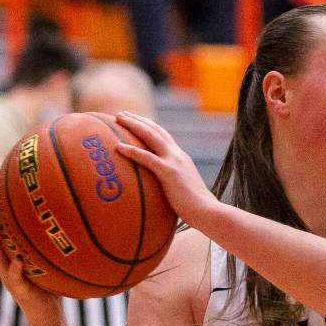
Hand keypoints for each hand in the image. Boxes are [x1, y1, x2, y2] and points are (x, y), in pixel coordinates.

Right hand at [0, 199, 62, 319]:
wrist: (48, 315)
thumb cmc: (51, 288)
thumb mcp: (50, 264)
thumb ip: (51, 249)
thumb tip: (68, 225)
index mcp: (13, 258)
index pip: (2, 235)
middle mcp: (8, 266)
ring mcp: (10, 278)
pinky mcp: (19, 291)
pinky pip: (16, 279)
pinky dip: (15, 270)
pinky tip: (17, 261)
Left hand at [114, 112, 212, 226]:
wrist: (207, 211)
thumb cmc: (196, 208)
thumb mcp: (183, 190)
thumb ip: (173, 185)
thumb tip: (162, 192)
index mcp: (181, 158)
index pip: (164, 136)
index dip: (149, 127)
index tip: (135, 121)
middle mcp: (178, 155)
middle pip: (156, 130)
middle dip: (138, 120)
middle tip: (121, 114)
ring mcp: (174, 161)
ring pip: (151, 136)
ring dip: (134, 125)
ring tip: (118, 119)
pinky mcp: (169, 172)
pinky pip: (146, 157)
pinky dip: (132, 150)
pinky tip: (118, 147)